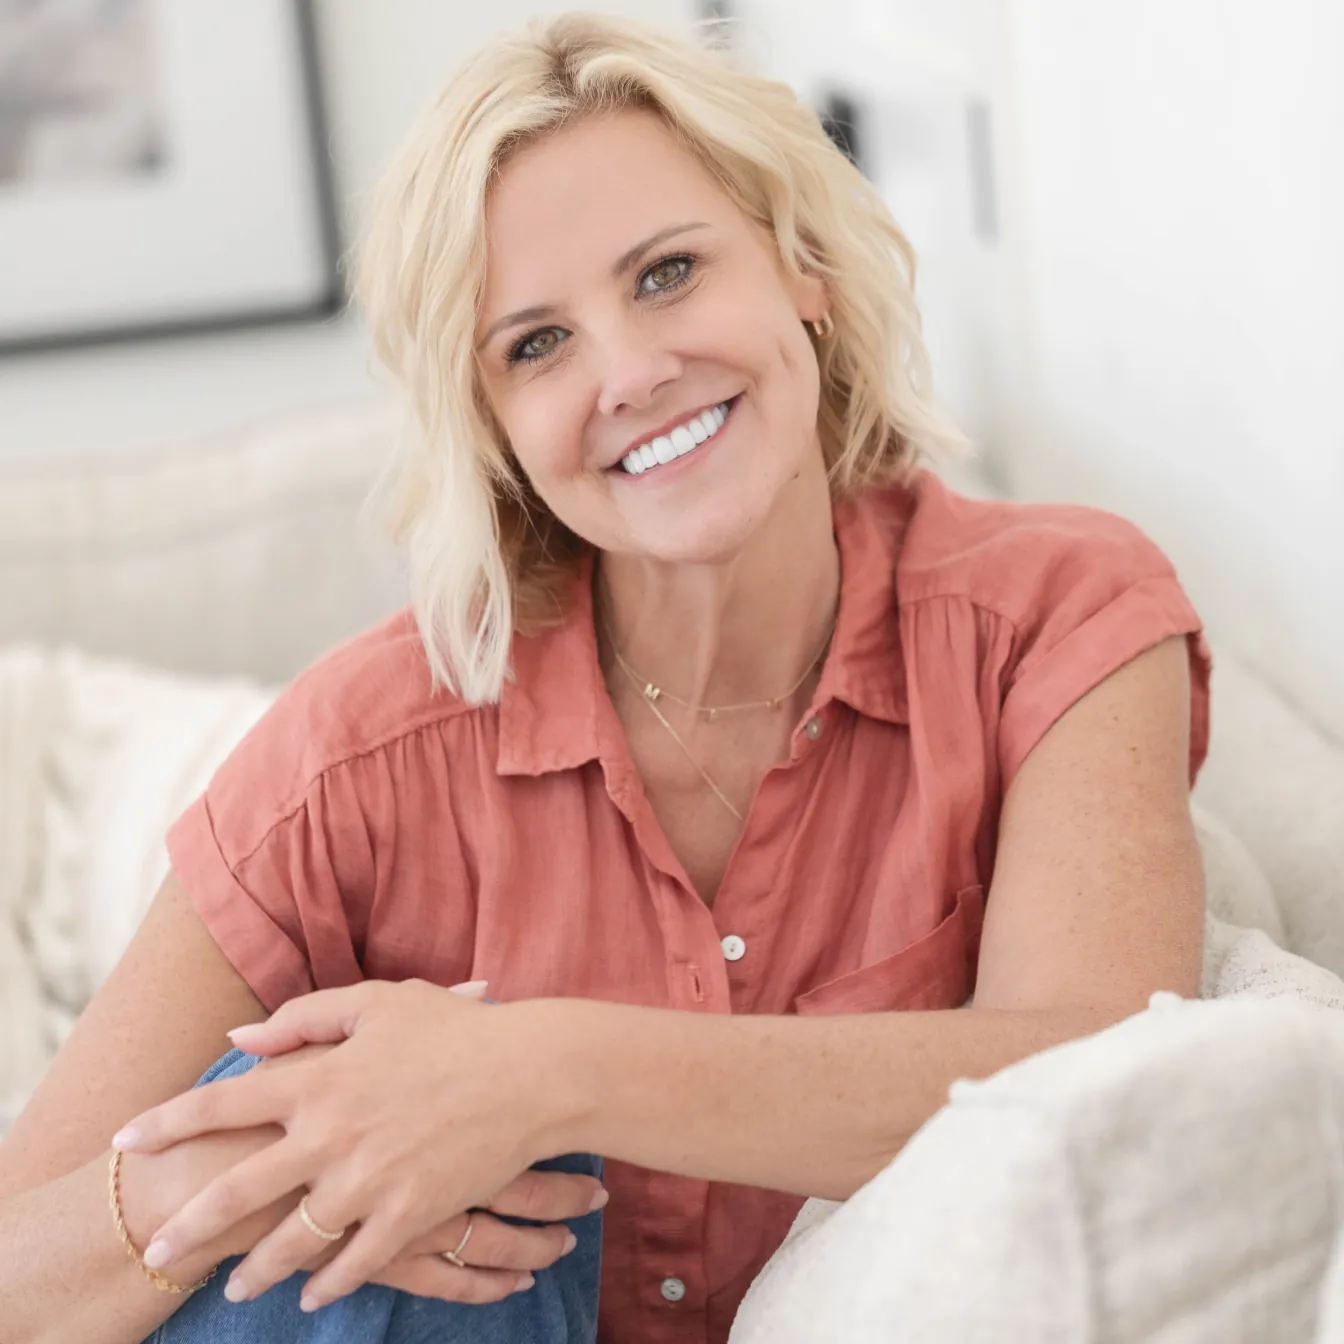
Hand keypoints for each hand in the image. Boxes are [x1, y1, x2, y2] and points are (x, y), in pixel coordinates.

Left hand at [112, 980, 591, 1310]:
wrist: (530, 1073)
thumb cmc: (455, 1030)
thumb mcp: (379, 1003)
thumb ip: (303, 1019)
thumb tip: (238, 1042)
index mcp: (321, 1078)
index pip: (225, 1103)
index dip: (169, 1121)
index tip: (126, 1140)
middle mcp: (333, 1134)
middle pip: (240, 1189)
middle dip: (191, 1225)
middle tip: (158, 1247)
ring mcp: (370, 1179)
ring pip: (293, 1240)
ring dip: (258, 1269)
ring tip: (235, 1289)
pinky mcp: (408, 1212)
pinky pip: (355, 1262)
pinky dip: (328, 1282)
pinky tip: (313, 1294)